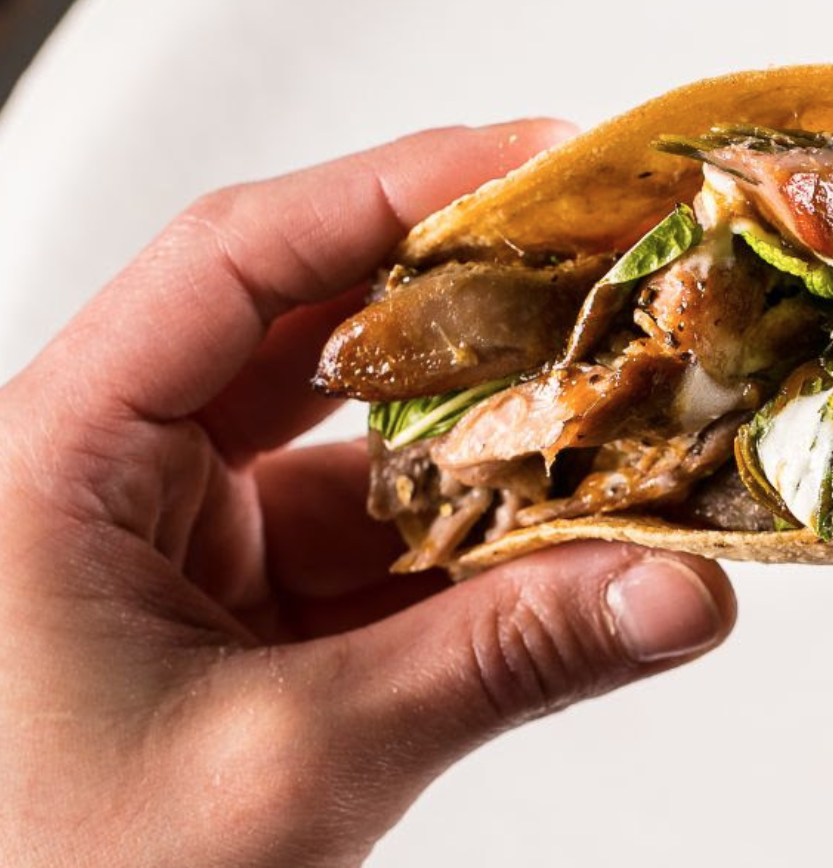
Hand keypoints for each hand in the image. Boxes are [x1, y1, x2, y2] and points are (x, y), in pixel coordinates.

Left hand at [0, 122, 734, 865]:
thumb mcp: (287, 765)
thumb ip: (501, 665)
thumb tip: (676, 593)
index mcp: (52, 462)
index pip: (236, 262)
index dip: (396, 192)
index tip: (540, 162)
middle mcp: (112, 480)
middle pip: (310, 331)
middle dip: (470, 307)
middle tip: (609, 269)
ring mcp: (185, 549)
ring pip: (363, 450)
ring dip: (492, 446)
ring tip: (619, 415)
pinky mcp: (244, 618)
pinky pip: (382, 546)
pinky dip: (478, 546)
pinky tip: (573, 540)